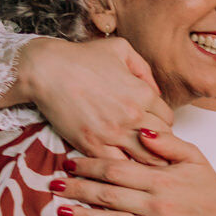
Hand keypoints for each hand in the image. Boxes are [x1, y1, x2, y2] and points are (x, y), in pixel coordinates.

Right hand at [17, 36, 169, 163]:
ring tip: (140, 161)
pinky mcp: (92, 144)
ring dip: (144, 160)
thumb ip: (143, 68)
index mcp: (143, 93)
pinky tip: (119, 163)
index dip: (162, 124)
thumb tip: (155, 90)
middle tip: (151, 148)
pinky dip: (121, 167)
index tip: (153, 127)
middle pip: (162, 142)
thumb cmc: (81, 57)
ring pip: (144, 158)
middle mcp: (133, 115)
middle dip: (159, 145)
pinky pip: (118, 166)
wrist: (47, 70)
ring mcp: (113, 133)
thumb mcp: (120, 49)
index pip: (168, 119)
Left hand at [52, 137, 215, 215]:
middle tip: (53, 185)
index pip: (117, 170)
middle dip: (78, 190)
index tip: (68, 163)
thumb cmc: (209, 187)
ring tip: (61, 212)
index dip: (90, 166)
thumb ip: (167, 142)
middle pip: (109, 196)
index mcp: (162, 179)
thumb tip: (141, 131)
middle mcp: (158, 204)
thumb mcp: (193, 157)